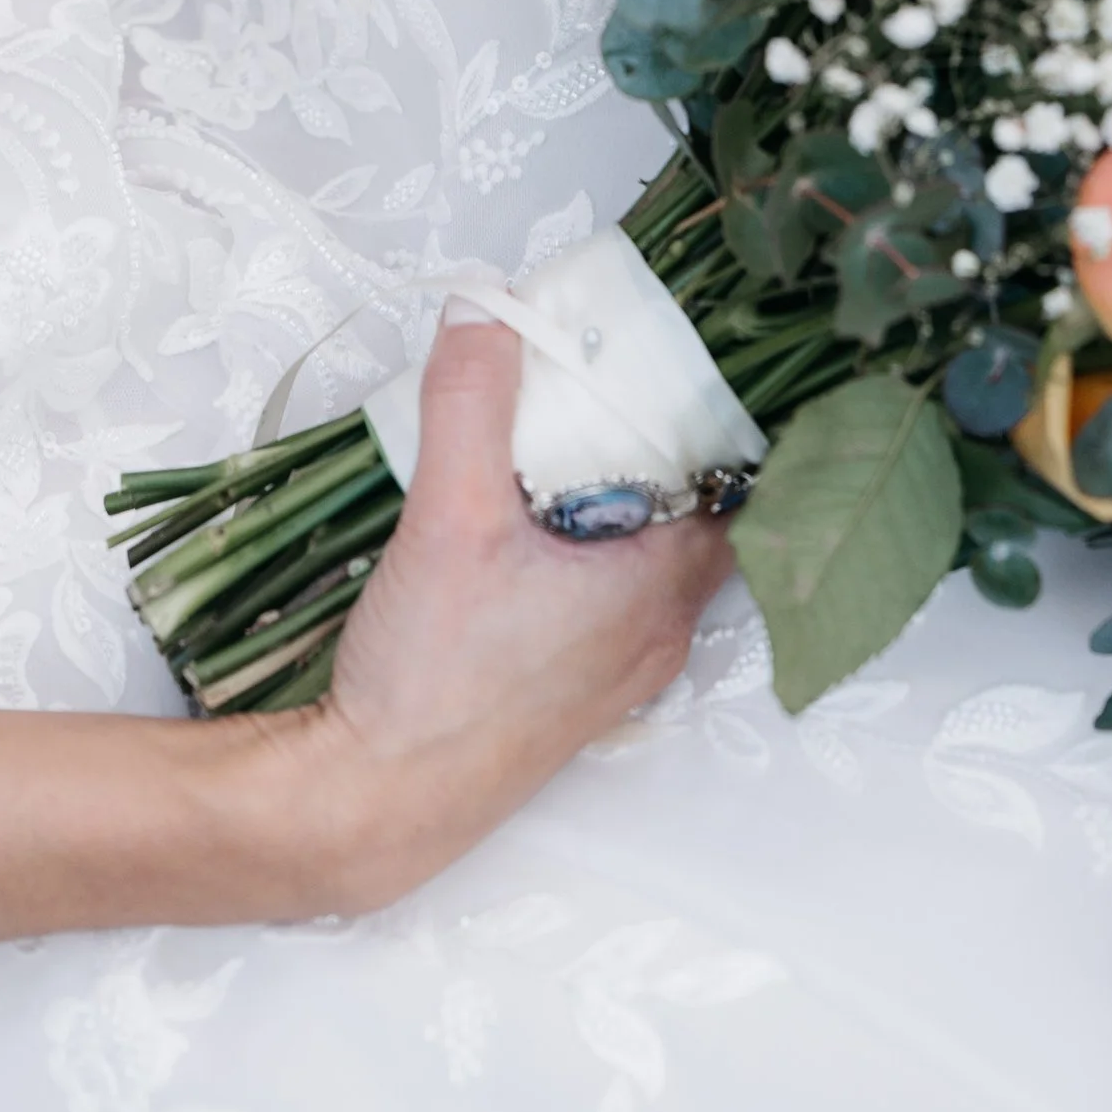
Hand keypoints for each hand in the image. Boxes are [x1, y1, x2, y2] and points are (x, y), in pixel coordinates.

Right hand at [266, 311, 731, 913]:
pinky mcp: (570, 699)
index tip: (684, 367)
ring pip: (647, 565)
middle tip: (607, 389)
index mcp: (660, 589)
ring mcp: (617, 675)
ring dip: (617, 508)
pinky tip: (524, 531)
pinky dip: (585, 557)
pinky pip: (607, 606)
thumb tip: (486, 305)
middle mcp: (657, 636)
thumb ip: (470, 402)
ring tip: (560, 448)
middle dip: (658, 454)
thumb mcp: (450, 515)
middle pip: (693, 520)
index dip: (718, 425)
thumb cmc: (432, 676)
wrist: (373, 805)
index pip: (738, 489)